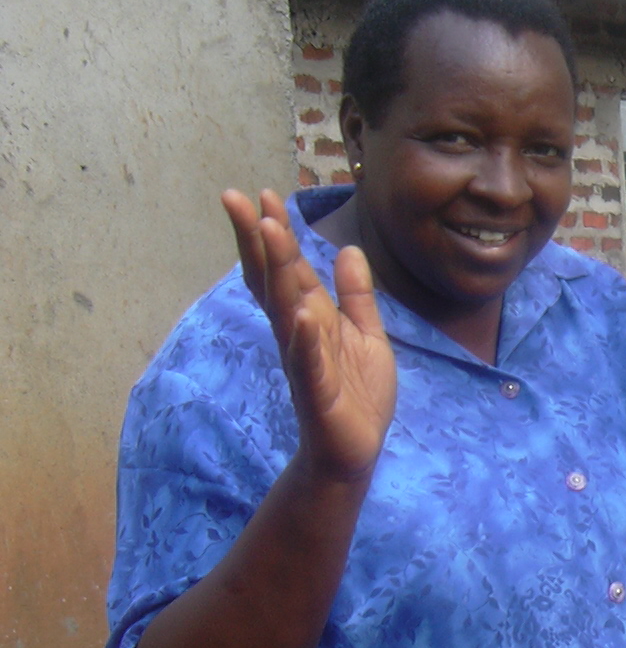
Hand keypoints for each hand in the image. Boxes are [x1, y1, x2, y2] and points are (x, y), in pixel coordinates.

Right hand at [222, 189, 396, 481]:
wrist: (355, 452)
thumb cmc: (357, 395)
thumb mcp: (366, 335)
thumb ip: (357, 295)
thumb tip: (349, 250)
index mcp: (312, 318)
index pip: (288, 269)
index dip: (277, 234)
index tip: (265, 195)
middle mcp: (300, 334)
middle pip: (274, 279)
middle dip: (259, 240)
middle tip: (238, 198)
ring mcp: (305, 362)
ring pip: (285, 311)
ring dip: (277, 273)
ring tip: (268, 232)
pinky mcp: (319, 393)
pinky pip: (309, 364)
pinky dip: (306, 340)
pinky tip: (302, 316)